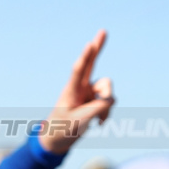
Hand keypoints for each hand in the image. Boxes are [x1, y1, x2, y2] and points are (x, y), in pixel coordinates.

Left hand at [39, 30, 114, 154]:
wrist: (58, 137)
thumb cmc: (63, 128)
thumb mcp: (79, 121)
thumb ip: (95, 109)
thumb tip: (111, 100)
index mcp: (71, 90)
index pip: (79, 71)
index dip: (85, 57)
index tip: (90, 44)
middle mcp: (81, 87)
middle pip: (91, 63)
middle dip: (98, 48)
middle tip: (103, 30)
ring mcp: (89, 92)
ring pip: (107, 90)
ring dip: (107, 105)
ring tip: (99, 120)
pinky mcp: (95, 99)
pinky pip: (109, 102)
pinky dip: (107, 113)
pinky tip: (100, 123)